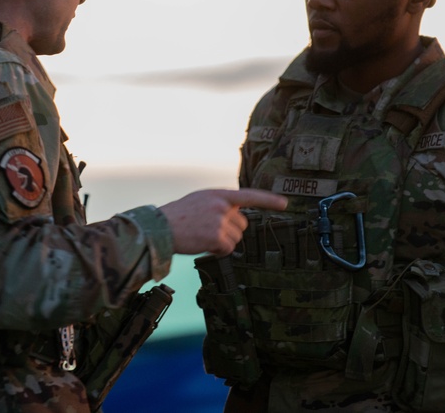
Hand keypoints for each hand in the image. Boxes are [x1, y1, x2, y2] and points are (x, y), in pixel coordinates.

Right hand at [158, 188, 287, 256]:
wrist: (160, 228)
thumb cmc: (178, 216)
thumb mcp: (200, 200)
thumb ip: (220, 204)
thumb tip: (236, 215)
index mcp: (218, 194)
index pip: (249, 195)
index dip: (269, 200)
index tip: (285, 204)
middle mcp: (222, 205)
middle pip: (242, 225)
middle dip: (230, 231)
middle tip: (208, 230)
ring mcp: (220, 221)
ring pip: (236, 239)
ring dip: (223, 242)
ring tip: (202, 236)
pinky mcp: (216, 236)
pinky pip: (227, 249)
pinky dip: (217, 251)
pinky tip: (202, 244)